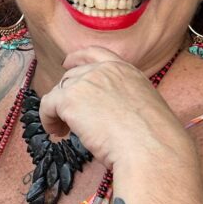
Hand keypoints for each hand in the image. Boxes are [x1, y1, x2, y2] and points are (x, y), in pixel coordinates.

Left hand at [37, 48, 187, 169]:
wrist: (150, 149)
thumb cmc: (154, 142)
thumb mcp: (145, 109)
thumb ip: (125, 101)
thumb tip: (110, 115)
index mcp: (127, 71)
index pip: (96, 54)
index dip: (78, 58)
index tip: (67, 63)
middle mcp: (105, 71)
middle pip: (73, 77)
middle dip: (67, 95)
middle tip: (69, 120)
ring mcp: (86, 82)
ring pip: (59, 92)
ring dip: (57, 110)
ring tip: (63, 131)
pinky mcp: (70, 99)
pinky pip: (48, 105)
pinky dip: (48, 119)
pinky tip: (57, 132)